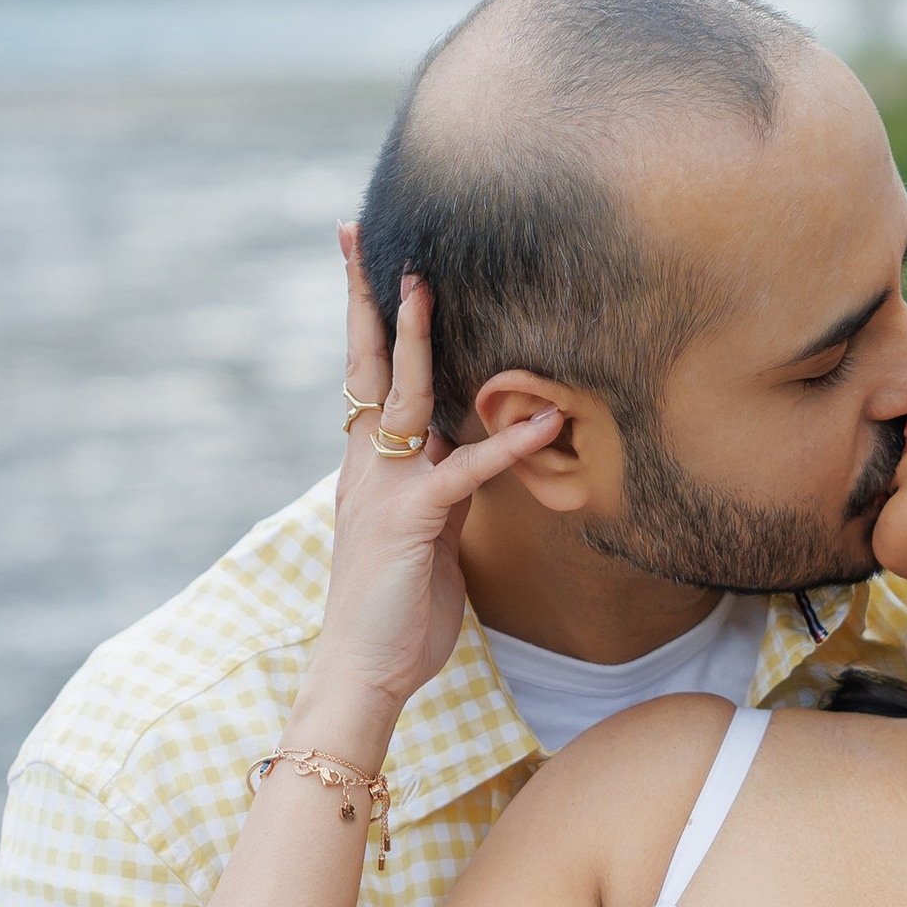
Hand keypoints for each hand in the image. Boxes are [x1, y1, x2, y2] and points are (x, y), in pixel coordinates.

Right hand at [305, 231, 556, 729]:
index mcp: (368, 466)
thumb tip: (466, 452)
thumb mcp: (422, 533)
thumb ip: (441, 485)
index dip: (363, 315)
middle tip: (362, 235)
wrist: (362, 671)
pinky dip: (509, 445)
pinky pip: (466, 472)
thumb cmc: (395, 609)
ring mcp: (386, 490)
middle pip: (367, 366)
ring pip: (404, 398)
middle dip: (366, 298)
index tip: (358, 256)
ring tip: (431, 284)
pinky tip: (549, 421)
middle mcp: (369, 466)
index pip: (365, 374)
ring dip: (421, 341)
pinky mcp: (414, 522)